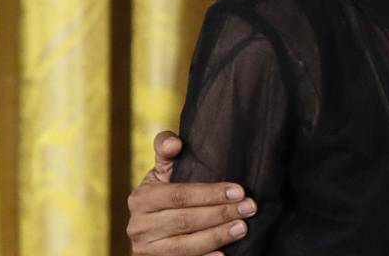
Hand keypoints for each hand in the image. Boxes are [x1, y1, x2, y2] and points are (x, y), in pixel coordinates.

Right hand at [126, 131, 256, 255]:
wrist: (151, 225)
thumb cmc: (166, 192)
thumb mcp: (162, 171)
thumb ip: (166, 150)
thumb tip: (174, 143)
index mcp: (142, 198)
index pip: (180, 195)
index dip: (210, 194)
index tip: (239, 190)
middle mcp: (138, 226)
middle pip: (185, 220)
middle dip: (221, 214)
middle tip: (249, 208)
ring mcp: (145, 250)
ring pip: (184, 245)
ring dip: (216, 237)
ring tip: (242, 228)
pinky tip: (223, 255)